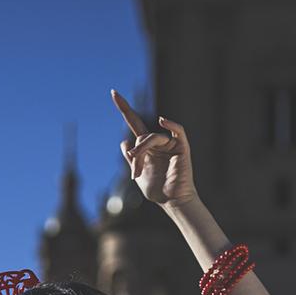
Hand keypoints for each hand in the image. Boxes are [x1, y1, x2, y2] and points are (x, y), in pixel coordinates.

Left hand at [110, 89, 196, 208]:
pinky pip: (177, 130)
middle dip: (136, 153)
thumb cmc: (158, 191)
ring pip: (153, 138)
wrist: (172, 202)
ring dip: (143, 152)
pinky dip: (171, 124)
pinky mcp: (182, 147)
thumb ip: (131, 159)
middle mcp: (158, 142)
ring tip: (139, 171)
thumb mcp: (138, 175)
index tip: (114, 93)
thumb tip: (124, 142)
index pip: (134, 122)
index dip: (124, 108)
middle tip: (135, 172)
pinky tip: (163, 120)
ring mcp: (170, 143)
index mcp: (147, 146)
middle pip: (141, 137)